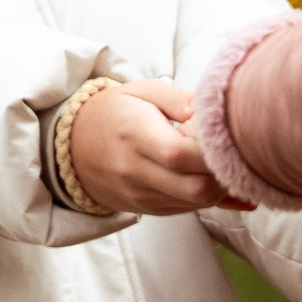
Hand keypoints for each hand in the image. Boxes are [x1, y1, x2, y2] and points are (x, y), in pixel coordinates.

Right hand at [69, 79, 229, 215]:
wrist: (74, 145)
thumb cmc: (114, 112)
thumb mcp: (142, 91)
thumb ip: (179, 99)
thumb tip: (213, 115)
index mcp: (135, 135)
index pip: (182, 154)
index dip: (212, 149)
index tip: (221, 133)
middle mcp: (135, 171)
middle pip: (197, 188)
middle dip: (224, 172)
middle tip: (228, 150)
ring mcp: (139, 196)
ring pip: (197, 203)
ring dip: (218, 185)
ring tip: (216, 160)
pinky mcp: (145, 209)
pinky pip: (187, 209)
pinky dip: (204, 195)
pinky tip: (204, 174)